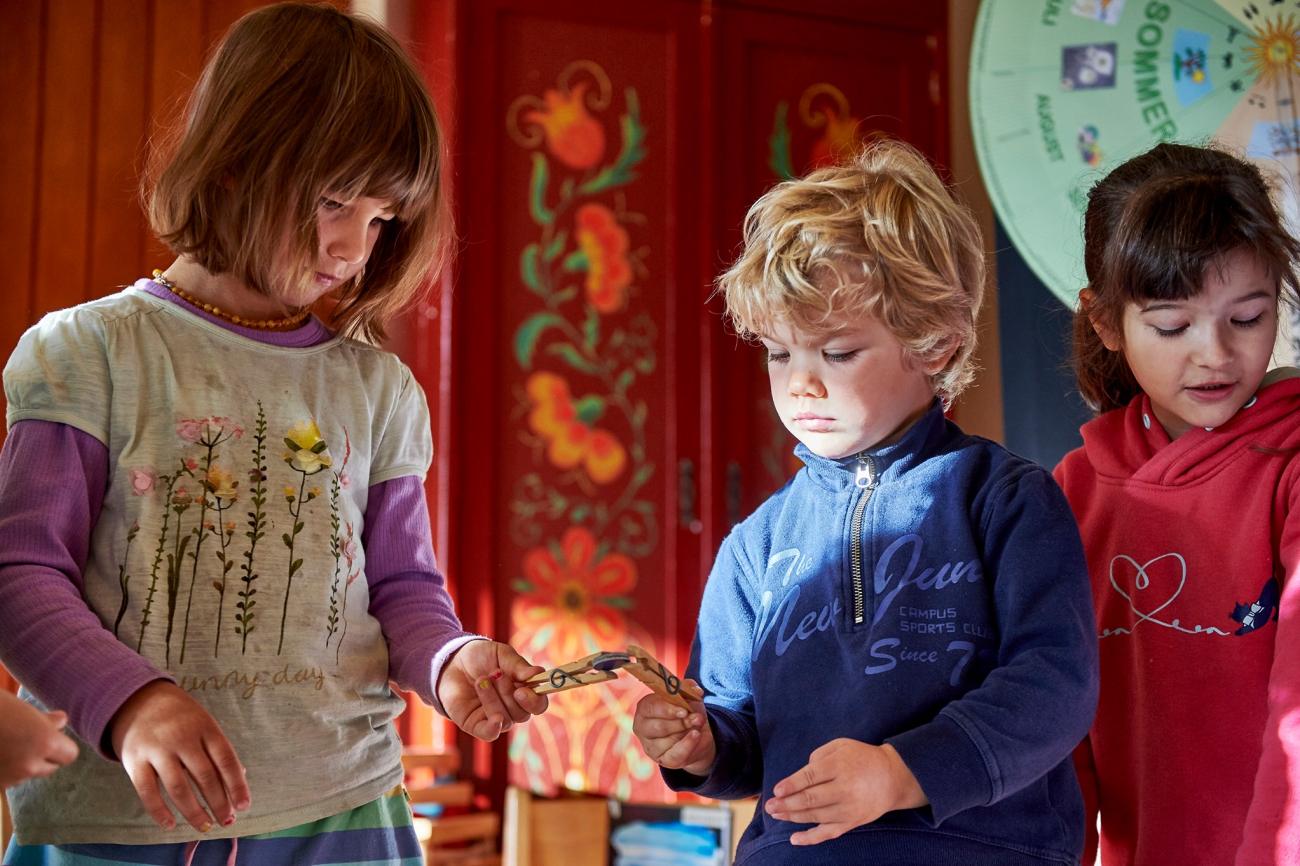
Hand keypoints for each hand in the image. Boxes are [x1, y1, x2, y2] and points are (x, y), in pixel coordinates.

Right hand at [0, 689, 78, 787]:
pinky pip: (6, 781)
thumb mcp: (23, 709)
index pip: (69, 755)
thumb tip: (61, 721)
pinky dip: (2, 772)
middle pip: (49, 769)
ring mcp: (9, 779)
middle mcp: (30, 765)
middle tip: (26, 740)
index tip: (52, 738)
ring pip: (25, 776)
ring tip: (4, 745)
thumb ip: (45, 721)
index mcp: (46, 743)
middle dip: (42, 758)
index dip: (62, 747)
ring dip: (20, 766)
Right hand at [108, 680, 249, 832]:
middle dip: (218, 802)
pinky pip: (148, 791)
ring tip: (205, 826)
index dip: (237, 785)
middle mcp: (182, 738)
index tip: (244, 806)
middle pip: (205, 776)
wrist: (137, 700)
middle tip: (227, 821)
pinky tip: (171, 824)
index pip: (226, 759)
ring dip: (194, 811)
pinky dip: (160, 811)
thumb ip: (218, 751)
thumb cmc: (179, 718)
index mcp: (205, 728)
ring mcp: (157, 749)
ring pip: (178, 787)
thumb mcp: (203, 725)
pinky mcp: (134, 761)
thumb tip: (240, 779)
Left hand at [437, 640, 547, 740]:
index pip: (538, 705)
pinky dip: (494, 728)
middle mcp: (512, 709)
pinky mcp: (475, 725)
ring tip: (481, 679)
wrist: (453, 660)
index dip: (535, 700)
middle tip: (495, 673)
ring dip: (493, 699)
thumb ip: (519, 666)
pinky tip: (495, 717)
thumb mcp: (502, 655)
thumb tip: (539, 673)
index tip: (523, 689)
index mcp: (523, 692)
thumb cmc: (481, 657)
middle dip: (508, 693)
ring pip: (506, 720)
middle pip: (522, 714)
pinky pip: (490, 734)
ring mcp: (494, 718)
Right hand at [632, 679, 714, 776]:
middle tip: (696, 717)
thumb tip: (696, 690)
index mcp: (644, 708)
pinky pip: (675, 754)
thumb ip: (689, 688)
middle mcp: (642, 728)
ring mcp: (651, 746)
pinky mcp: (663, 760)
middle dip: (680, 722)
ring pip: (667, 740)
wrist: (698, 734)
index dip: (667, 708)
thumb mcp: (687, 696)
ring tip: (697, 725)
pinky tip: (696, 736)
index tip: (684, 710)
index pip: (650, 708)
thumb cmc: (686, 712)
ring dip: (686, 731)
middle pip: (658, 727)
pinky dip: (688, 745)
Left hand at [765, 739, 926, 844]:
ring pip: (815, 816)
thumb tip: (801, 774)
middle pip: (810, 799)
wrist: (894, 778)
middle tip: (769, 806)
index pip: (811, 777)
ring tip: (775, 814)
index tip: (777, 790)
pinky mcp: (852, 822)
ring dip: (792, 816)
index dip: (792, 784)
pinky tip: (794, 839)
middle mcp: (845, 789)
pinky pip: (828, 833)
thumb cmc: (863, 758)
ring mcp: (848, 809)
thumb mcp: (842, 745)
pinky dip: (811, 838)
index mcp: (840, 766)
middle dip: (786, 803)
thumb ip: (819, 755)